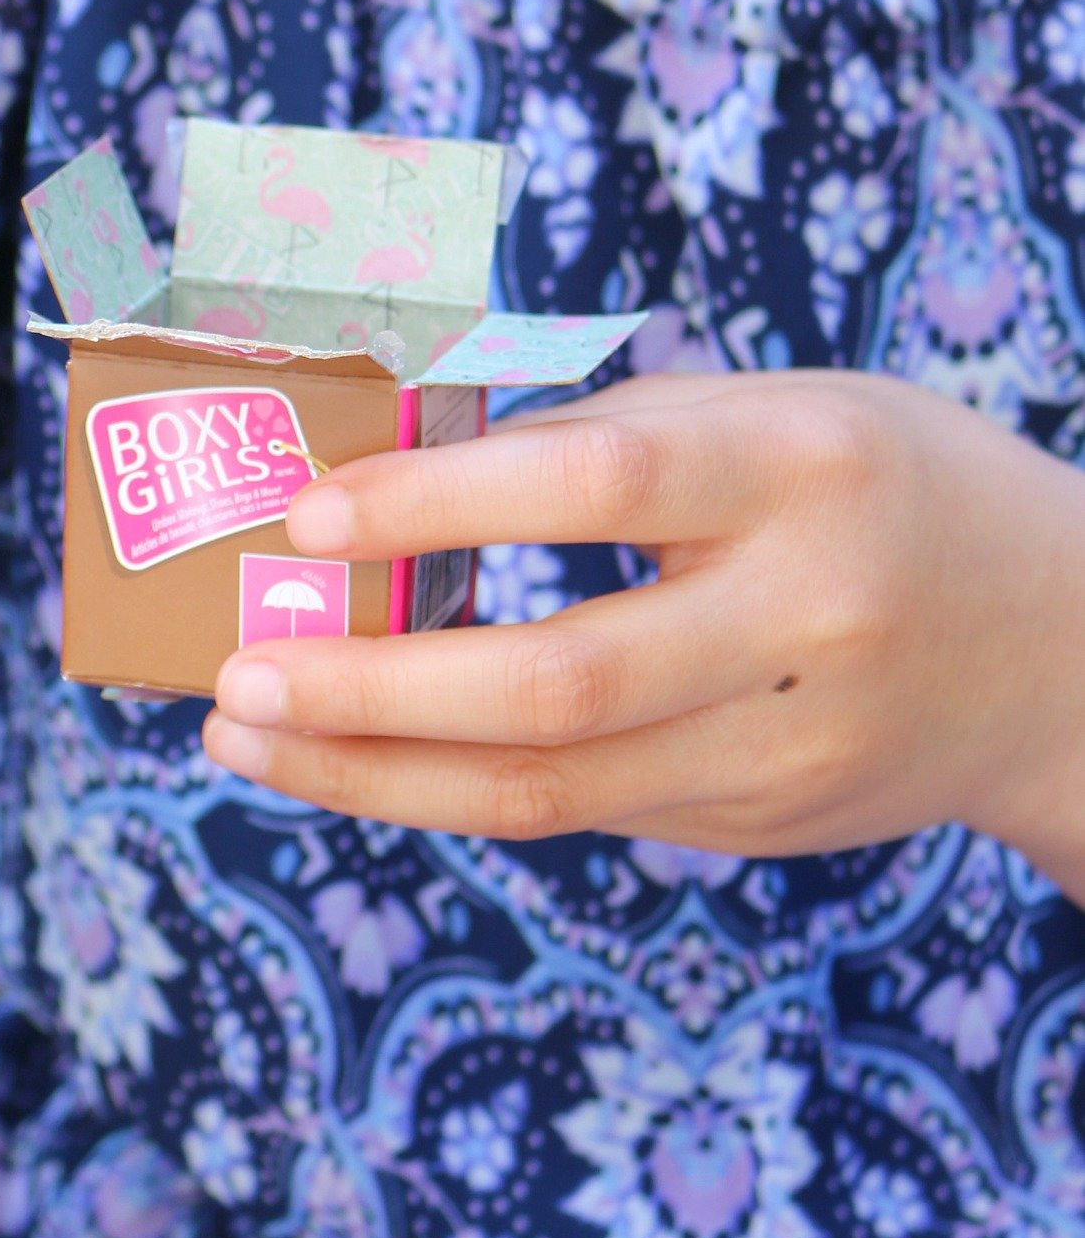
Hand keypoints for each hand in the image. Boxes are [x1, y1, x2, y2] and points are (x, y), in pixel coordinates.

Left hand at [202, 370, 1084, 890]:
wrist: (1061, 650)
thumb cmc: (876, 486)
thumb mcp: (779, 415)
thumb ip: (609, 441)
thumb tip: (390, 466)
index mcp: (807, 468)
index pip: (602, 482)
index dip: (443, 504)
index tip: (309, 512)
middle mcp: (809, 615)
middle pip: (559, 679)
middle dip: (371, 685)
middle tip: (235, 671)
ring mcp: (790, 743)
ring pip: (548, 785)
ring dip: (373, 766)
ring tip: (250, 733)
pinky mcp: (760, 822)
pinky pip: (575, 811)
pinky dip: (443, 789)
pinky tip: (351, 757)